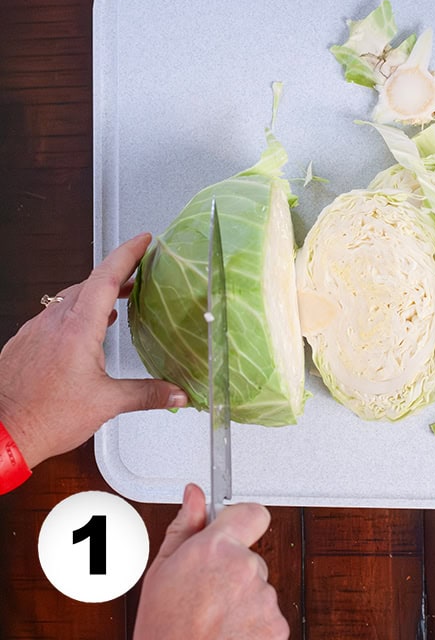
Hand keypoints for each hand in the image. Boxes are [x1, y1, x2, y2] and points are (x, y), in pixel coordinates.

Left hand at [0, 234, 186, 468]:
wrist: (0, 433)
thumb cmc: (44, 417)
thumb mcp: (105, 403)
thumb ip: (146, 394)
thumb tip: (178, 393)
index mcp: (78, 329)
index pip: (106, 277)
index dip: (127, 254)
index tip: (143, 240)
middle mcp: (54, 323)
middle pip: (89, 283)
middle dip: (116, 272)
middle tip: (139, 270)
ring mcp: (36, 331)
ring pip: (69, 298)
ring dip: (95, 293)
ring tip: (117, 300)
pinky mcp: (25, 343)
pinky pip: (53, 316)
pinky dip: (75, 313)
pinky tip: (85, 331)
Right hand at [134, 484, 287, 639]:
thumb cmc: (164, 632)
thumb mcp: (160, 575)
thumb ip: (184, 529)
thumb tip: (194, 495)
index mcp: (215, 549)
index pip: (252, 513)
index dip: (242, 522)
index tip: (233, 531)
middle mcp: (244, 568)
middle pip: (251, 558)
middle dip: (233, 573)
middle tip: (206, 596)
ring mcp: (264, 597)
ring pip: (259, 589)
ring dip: (243, 601)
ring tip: (212, 620)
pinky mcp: (277, 625)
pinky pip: (269, 615)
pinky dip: (253, 625)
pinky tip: (227, 633)